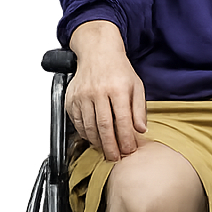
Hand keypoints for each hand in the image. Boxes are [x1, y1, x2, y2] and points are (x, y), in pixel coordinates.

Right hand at [66, 21, 146, 160]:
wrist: (97, 52)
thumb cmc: (119, 70)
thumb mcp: (136, 86)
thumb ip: (139, 109)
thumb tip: (141, 129)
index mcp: (118, 89)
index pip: (122, 121)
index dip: (125, 139)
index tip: (129, 150)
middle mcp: (98, 92)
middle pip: (104, 126)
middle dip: (110, 146)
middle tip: (115, 158)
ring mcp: (82, 95)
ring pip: (89, 126)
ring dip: (97, 142)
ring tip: (105, 150)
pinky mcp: (71, 98)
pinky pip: (77, 121)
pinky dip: (84, 132)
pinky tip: (92, 138)